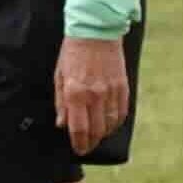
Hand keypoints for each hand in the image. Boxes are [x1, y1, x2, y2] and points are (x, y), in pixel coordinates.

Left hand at [58, 33, 131, 152]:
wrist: (96, 33)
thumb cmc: (72, 54)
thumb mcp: (59, 76)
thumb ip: (61, 102)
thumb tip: (62, 124)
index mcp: (75, 93)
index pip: (78, 127)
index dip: (78, 142)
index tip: (78, 150)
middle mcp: (94, 95)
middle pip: (96, 129)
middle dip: (91, 142)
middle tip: (87, 148)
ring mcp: (111, 91)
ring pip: (111, 123)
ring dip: (104, 134)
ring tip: (98, 138)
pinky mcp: (123, 86)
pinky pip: (122, 111)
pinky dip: (117, 122)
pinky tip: (111, 125)